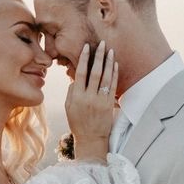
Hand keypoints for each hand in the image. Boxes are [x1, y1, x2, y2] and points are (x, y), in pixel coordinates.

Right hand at [65, 41, 118, 160]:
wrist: (91, 139)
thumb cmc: (78, 123)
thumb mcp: (68, 107)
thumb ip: (71, 91)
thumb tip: (76, 77)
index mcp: (77, 97)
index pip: (80, 72)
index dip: (83, 58)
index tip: (86, 47)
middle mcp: (89, 97)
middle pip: (95, 72)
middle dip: (99, 56)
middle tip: (102, 44)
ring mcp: (101, 100)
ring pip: (106, 77)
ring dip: (108, 62)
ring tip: (110, 50)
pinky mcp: (110, 104)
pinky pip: (113, 85)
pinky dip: (115, 74)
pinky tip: (115, 64)